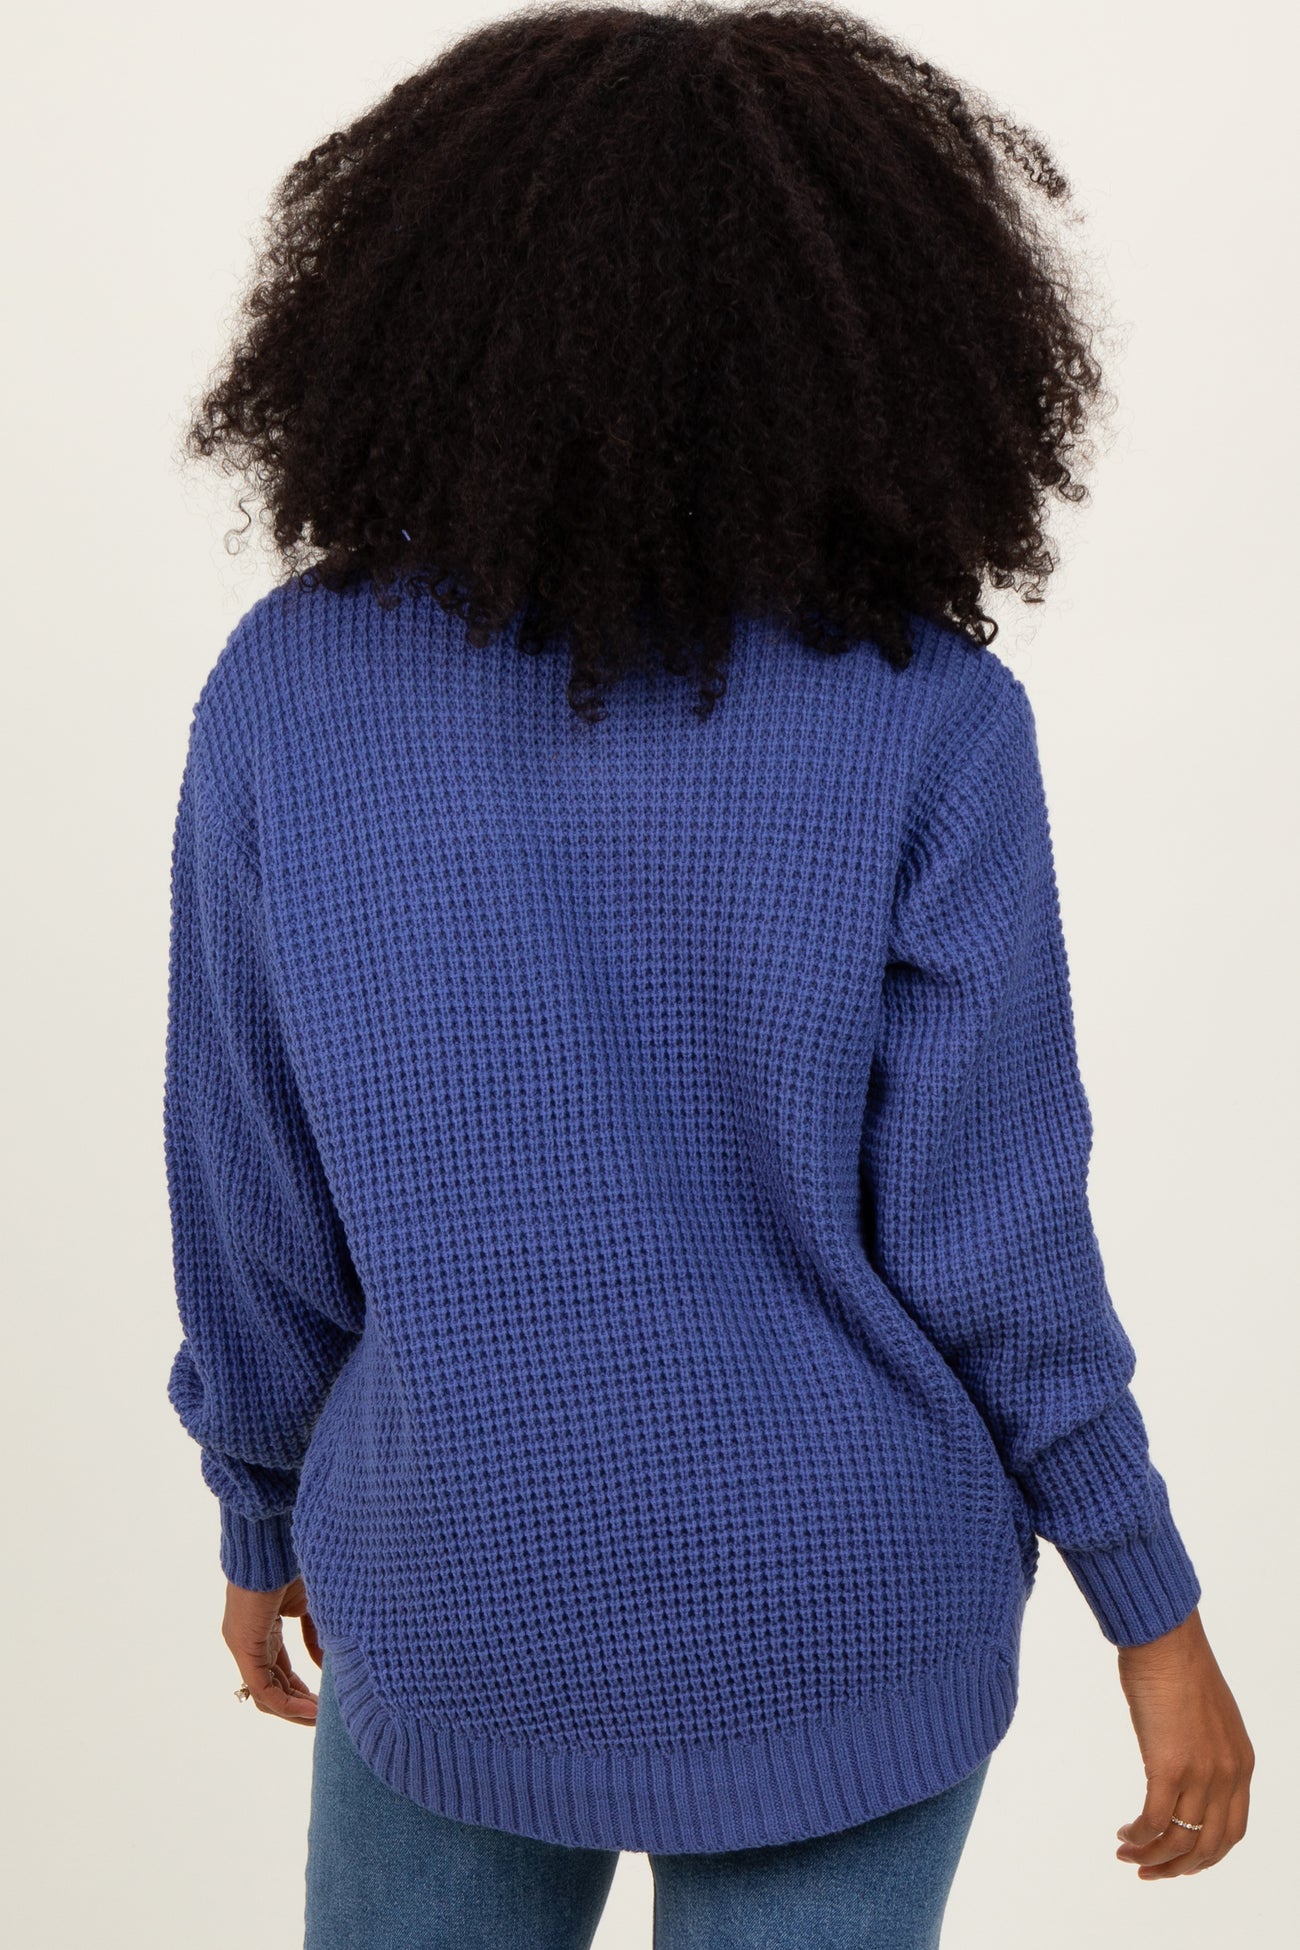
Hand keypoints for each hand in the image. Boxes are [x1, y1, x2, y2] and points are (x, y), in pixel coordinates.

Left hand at [222, 1576, 322, 1725]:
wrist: (275, 1544)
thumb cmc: (293, 1564)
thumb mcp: (310, 1606)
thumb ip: (316, 1637)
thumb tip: (327, 1666)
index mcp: (263, 1630)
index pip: (280, 1672)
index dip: (302, 1691)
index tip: (326, 1702)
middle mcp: (249, 1643)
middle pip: (273, 1687)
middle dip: (300, 1705)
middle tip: (326, 1717)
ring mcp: (244, 1647)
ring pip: (267, 1694)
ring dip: (294, 1710)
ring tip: (320, 1719)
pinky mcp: (245, 1648)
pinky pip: (264, 1690)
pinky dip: (288, 1704)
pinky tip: (311, 1711)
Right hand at [1114, 1607, 1252, 1877]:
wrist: (1165, 1639)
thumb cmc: (1178, 1665)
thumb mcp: (1210, 1718)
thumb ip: (1206, 1750)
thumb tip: (1185, 1769)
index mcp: (1242, 1764)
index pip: (1232, 1831)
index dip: (1205, 1854)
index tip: (1177, 1859)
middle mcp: (1228, 1776)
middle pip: (1209, 1847)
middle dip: (1177, 1867)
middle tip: (1149, 1870)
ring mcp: (1201, 1774)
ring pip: (1180, 1841)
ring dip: (1153, 1856)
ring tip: (1127, 1853)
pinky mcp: (1169, 1766)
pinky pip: (1155, 1820)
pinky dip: (1139, 1835)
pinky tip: (1124, 1832)